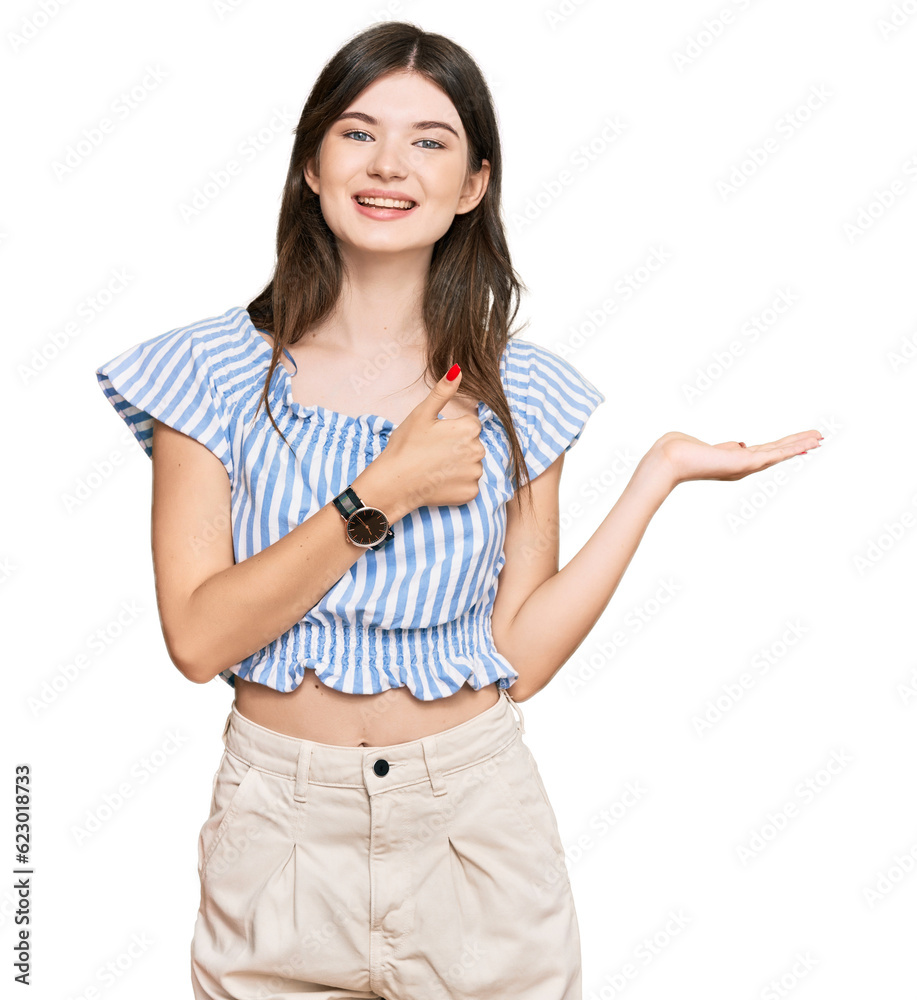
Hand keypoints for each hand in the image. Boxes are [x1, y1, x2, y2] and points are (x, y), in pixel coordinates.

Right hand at [375, 364, 485, 510]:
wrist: (394, 483)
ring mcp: (475, 474)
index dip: (451, 430)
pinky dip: (457, 484)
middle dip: (457, 447)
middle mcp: (478, 450)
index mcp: (468, 428)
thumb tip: (458, 369)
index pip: (469, 425)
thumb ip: (443, 391)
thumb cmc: (406, 446)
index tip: (435, 438)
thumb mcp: (422, 414)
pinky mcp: (470, 493)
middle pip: (472, 445)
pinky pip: (469, 485)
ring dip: (458, 466)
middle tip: (433, 453)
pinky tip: (440, 482)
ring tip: (435, 468)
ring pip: (471, 465)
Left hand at [651, 429, 822, 487]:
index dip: (785, 446)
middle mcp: (743, 466)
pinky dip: (792, 448)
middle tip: (820, 438)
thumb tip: (741, 444)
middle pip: (778, 452)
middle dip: (799, 445)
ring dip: (800, 444)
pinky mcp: (744, 462)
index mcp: (737, 461)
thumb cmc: (681, 451)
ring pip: (780, 453)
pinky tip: (806, 443)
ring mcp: (745, 465)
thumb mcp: (711, 448)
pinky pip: (774, 454)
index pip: (767, 452)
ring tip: (820, 437)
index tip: (802, 441)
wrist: (668, 459)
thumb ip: (728, 448)